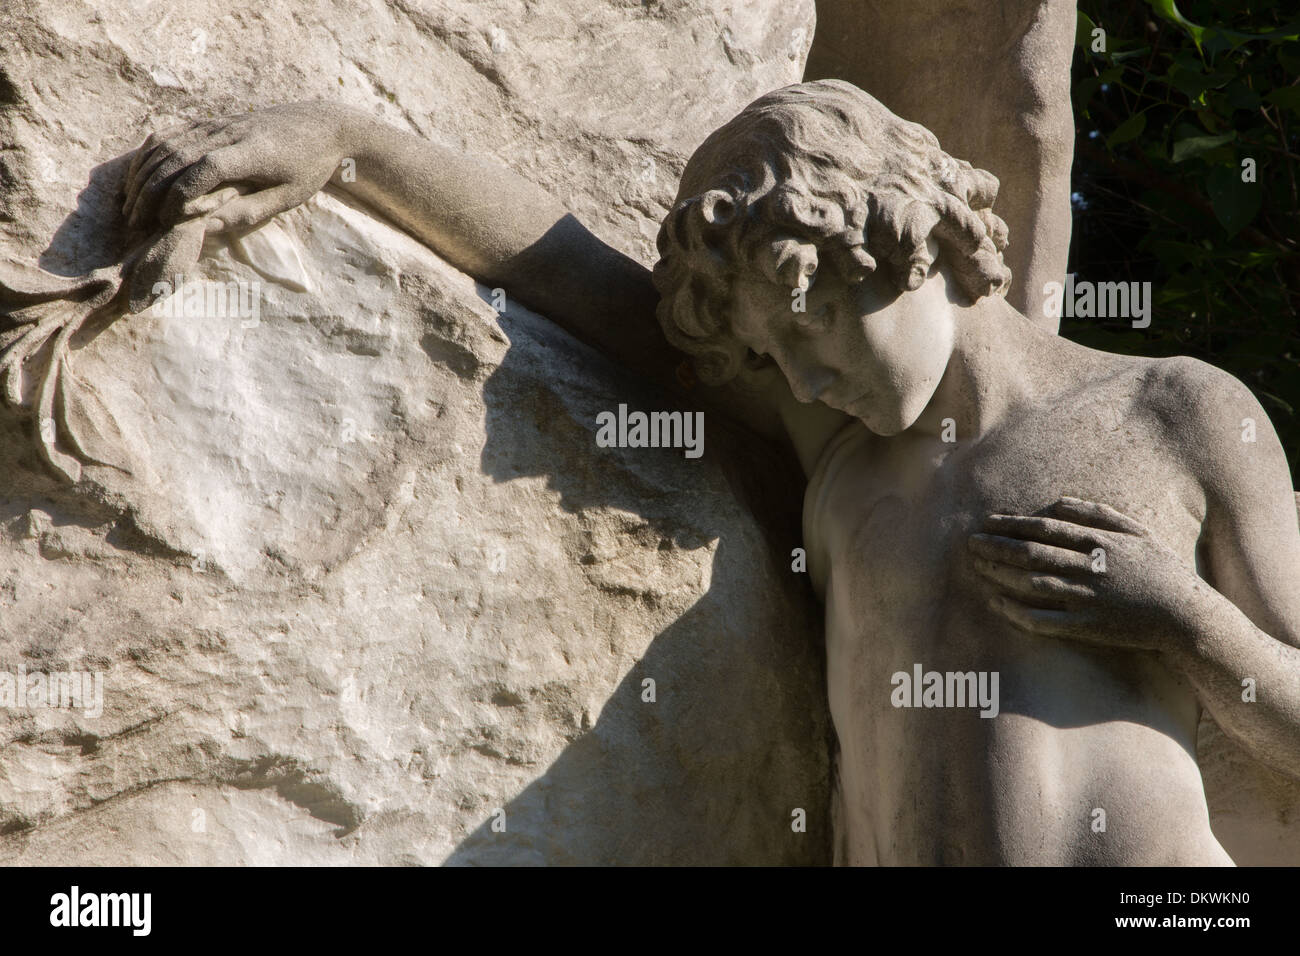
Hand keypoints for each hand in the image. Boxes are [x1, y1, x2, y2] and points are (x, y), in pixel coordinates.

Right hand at [121, 101, 347, 235]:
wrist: (319, 126)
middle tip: (136, 223)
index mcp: (251, 154)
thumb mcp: (288, 198)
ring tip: (131, 206)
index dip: (180, 196)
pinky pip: (169, 134)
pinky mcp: (209, 122)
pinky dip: (148, 155)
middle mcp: (227, 134)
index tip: (166, 222)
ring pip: (166, 145)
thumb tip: (207, 228)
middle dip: (150, 193)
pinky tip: (138, 177)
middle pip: (176, 159)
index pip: (204, 171)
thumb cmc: (307, 168)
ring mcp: (215, 124)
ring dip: (142, 175)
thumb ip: (249, 212)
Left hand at [967, 496, 1203, 651]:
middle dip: (997, 546)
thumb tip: (1058, 502)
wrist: (1186, 616)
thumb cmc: (1162, 570)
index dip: (1012, 524)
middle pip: (1032, 553)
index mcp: (1100, 542)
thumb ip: (1097, 514)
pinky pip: (1045, 619)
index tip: (988, 521)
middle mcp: (1090, 568)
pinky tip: (996, 603)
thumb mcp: (1137, 532)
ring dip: (1000, 574)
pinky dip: (1018, 612)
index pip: (1045, 529)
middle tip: (969, 542)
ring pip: (1032, 583)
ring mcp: (1088, 598)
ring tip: (976, 566)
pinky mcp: (1088, 626)